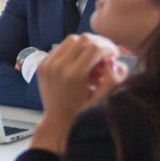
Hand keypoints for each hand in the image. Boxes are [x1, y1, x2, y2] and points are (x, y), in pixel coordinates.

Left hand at [31, 34, 126, 152]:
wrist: (57, 121)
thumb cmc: (82, 113)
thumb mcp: (102, 99)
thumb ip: (113, 79)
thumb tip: (116, 61)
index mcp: (73, 75)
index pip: (94, 47)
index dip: (109, 48)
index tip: (115, 55)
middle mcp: (58, 66)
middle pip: (83, 39)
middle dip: (99, 44)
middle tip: (107, 55)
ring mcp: (48, 64)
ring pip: (71, 40)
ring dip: (86, 45)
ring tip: (93, 59)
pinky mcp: (43, 64)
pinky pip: (60, 47)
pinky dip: (73, 50)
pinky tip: (80, 61)